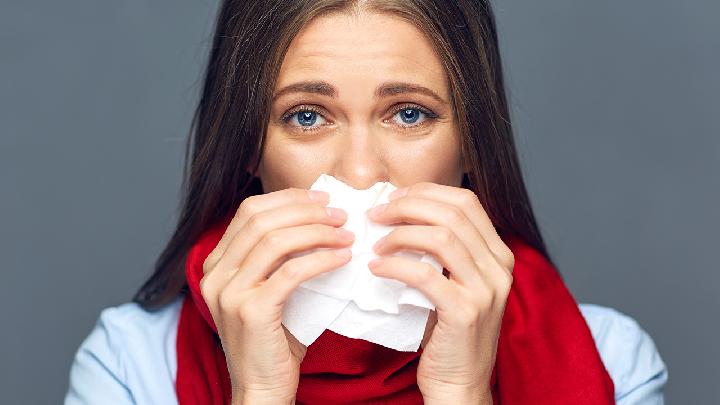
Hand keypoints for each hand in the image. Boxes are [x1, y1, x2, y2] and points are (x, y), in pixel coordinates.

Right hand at [200, 188, 354, 402]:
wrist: (262, 388)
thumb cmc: (273, 339)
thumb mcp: (268, 290)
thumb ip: (278, 258)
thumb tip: (318, 220)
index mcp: (216, 264)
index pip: (249, 212)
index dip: (288, 199)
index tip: (321, 199)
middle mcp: (215, 274)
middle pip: (262, 220)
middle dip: (306, 211)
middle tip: (340, 214)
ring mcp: (229, 293)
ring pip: (276, 241)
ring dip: (317, 232)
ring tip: (346, 235)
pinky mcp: (251, 311)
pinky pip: (291, 272)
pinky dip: (321, 259)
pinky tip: (342, 259)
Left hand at [366, 182, 514, 401]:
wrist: (459, 382)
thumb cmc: (448, 331)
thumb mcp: (454, 282)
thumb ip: (443, 250)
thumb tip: (400, 212)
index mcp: (498, 254)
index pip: (466, 201)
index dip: (427, 192)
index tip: (394, 197)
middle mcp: (499, 267)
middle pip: (452, 213)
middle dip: (408, 206)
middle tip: (376, 214)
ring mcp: (485, 290)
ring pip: (441, 238)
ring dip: (400, 234)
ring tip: (375, 244)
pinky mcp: (465, 312)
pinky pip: (425, 275)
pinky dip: (395, 265)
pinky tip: (376, 268)